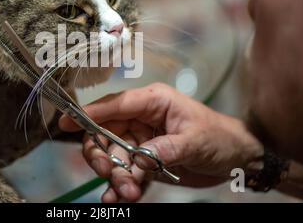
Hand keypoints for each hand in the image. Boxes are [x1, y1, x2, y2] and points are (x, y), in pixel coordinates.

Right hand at [59, 83, 263, 202]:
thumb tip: (138, 161)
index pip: (114, 105)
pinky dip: (121, 188)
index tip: (65, 123)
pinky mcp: (146, 164)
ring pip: (114, 159)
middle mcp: (141, 121)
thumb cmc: (219, 137)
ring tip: (127, 194)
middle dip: (103, 156)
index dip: (88, 113)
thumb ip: (165, 148)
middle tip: (110, 175)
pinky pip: (127, 174)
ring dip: (115, 177)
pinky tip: (118, 200)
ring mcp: (142, 143)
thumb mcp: (195, 139)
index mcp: (152, 103)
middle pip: (105, 134)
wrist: (237, 159)